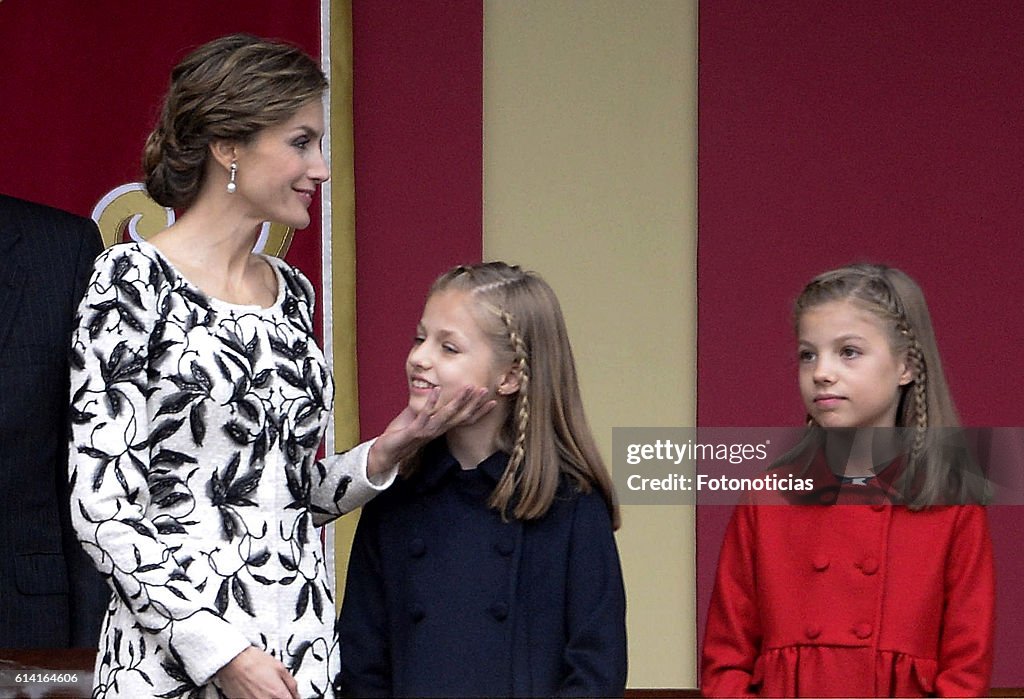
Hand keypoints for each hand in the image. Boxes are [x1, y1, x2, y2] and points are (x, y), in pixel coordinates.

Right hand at [215, 646, 298, 698]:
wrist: (233, 661)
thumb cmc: (253, 662)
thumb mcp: (280, 668)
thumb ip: (292, 685)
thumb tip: (297, 695)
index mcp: (279, 695)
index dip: (292, 698)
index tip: (291, 695)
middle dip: (283, 697)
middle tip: (279, 690)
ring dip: (271, 698)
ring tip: (267, 690)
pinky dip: (260, 698)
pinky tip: (258, 692)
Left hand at [366, 386, 495, 478]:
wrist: (387, 452)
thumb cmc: (403, 434)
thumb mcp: (419, 418)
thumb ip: (430, 408)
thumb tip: (437, 391)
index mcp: (441, 428)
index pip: (464, 420)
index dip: (479, 411)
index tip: (493, 400)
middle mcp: (438, 431)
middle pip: (460, 416)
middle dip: (473, 403)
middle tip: (485, 389)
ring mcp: (427, 432)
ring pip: (446, 416)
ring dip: (458, 401)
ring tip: (468, 387)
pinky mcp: (414, 432)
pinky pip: (425, 416)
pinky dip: (432, 402)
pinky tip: (437, 390)